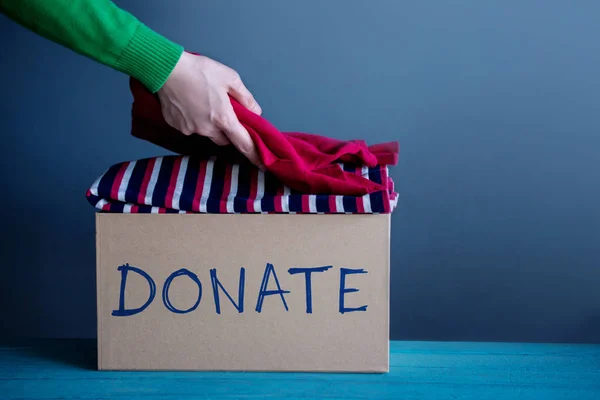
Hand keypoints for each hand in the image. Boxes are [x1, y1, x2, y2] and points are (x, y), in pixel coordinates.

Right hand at [157, 52, 262, 167]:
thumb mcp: (230, 78)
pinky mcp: (176, 126)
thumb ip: (246, 98)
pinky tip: (189, 103)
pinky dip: (193, 120)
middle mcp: (207, 129)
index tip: (261, 164)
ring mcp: (190, 129)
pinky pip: (190, 128)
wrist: (166, 68)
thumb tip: (255, 112)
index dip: (254, 154)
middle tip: (224, 112)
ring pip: (206, 133)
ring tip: (203, 103)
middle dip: (227, 131)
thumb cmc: (199, 70)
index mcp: (223, 118)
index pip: (243, 143)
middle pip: (224, 139)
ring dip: (209, 125)